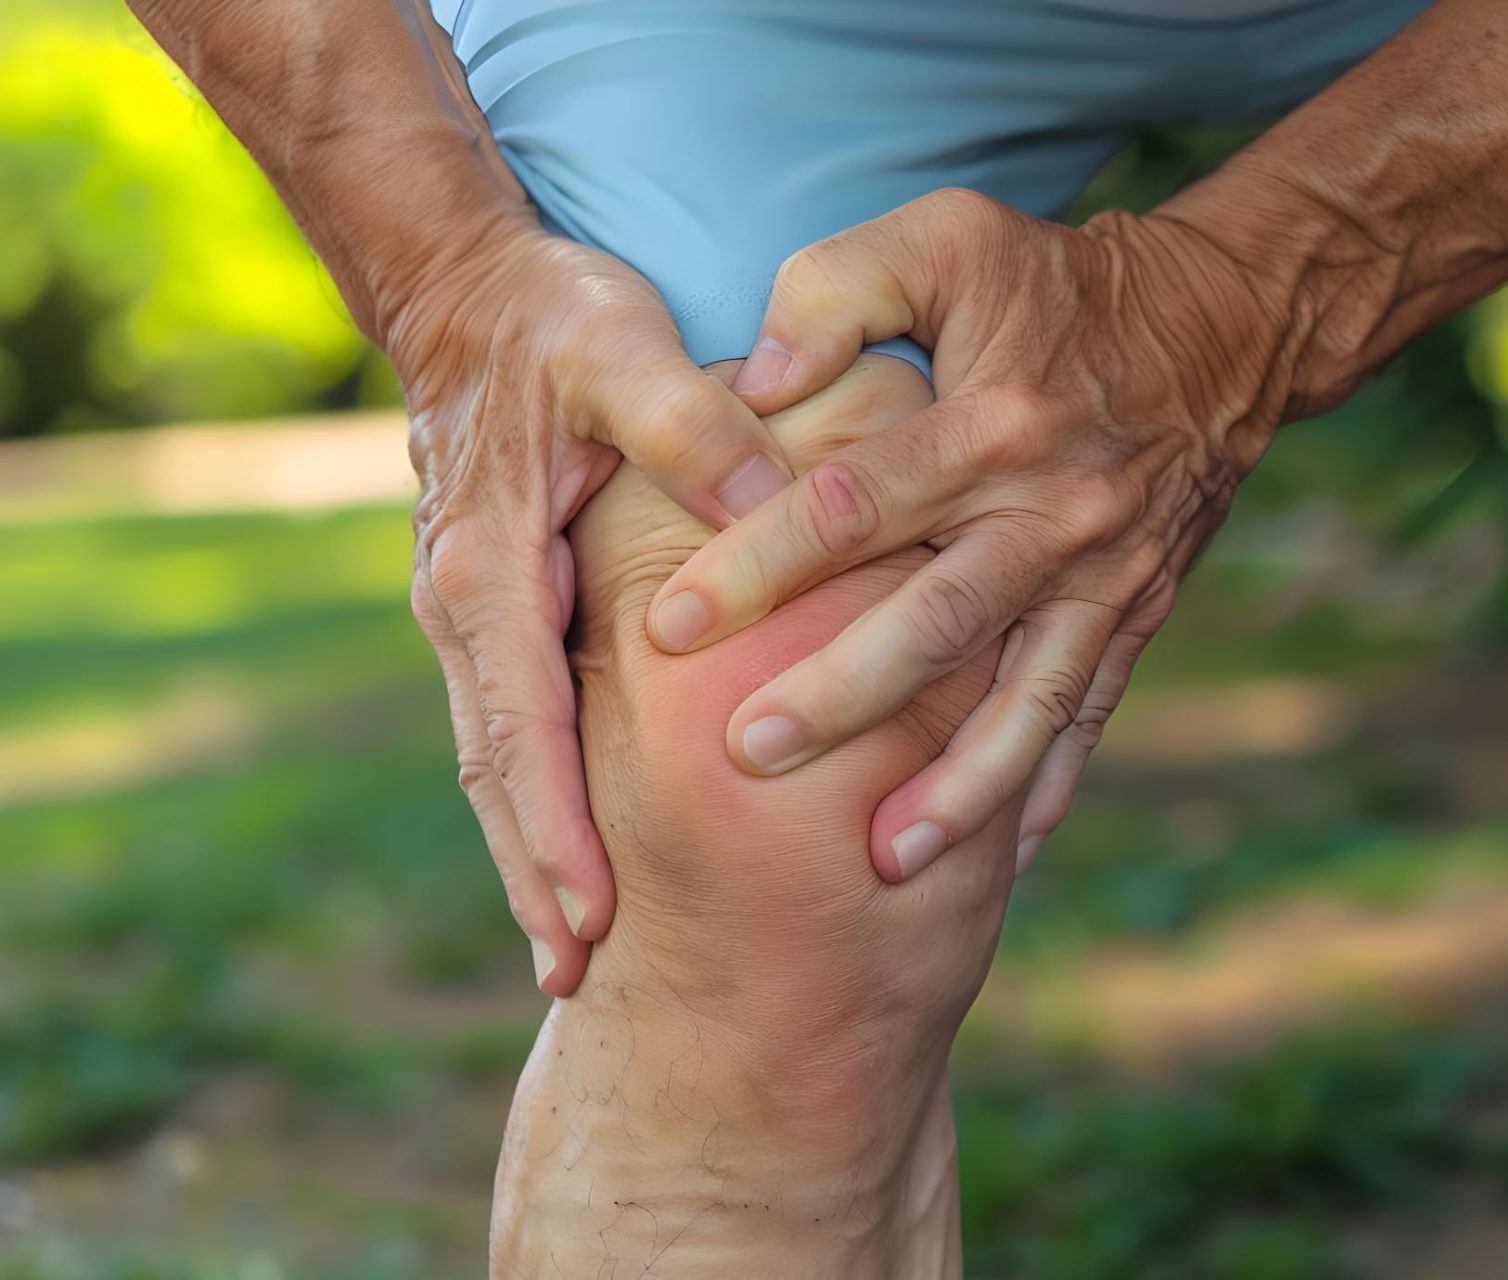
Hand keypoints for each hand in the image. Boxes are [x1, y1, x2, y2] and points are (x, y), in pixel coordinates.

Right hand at [391, 228, 791, 994]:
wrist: (472, 288)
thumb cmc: (554, 320)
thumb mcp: (624, 352)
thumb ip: (692, 424)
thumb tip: (771, 500)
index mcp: (489, 567)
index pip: (519, 723)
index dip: (550, 827)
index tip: (586, 917)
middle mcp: (466, 604)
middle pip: (495, 770)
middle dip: (532, 875)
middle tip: (572, 976)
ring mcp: (477, 611)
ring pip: (499, 756)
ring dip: (531, 852)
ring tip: (571, 952)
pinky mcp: (503, 606)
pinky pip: (520, 720)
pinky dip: (542, 796)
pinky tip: (582, 850)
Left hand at [644, 188, 1296, 881]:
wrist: (1221, 333)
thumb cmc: (1054, 284)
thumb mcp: (951, 237)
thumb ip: (842, 288)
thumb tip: (763, 382)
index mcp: (993, 422)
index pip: (858, 503)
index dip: (759, 562)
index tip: (666, 620)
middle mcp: (1055, 514)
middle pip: (938, 620)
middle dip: (842, 694)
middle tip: (746, 753)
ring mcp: (1102, 579)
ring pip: (1024, 697)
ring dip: (958, 785)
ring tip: (883, 859)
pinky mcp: (1132, 618)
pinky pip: (1086, 718)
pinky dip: (1041, 791)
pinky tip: (994, 864)